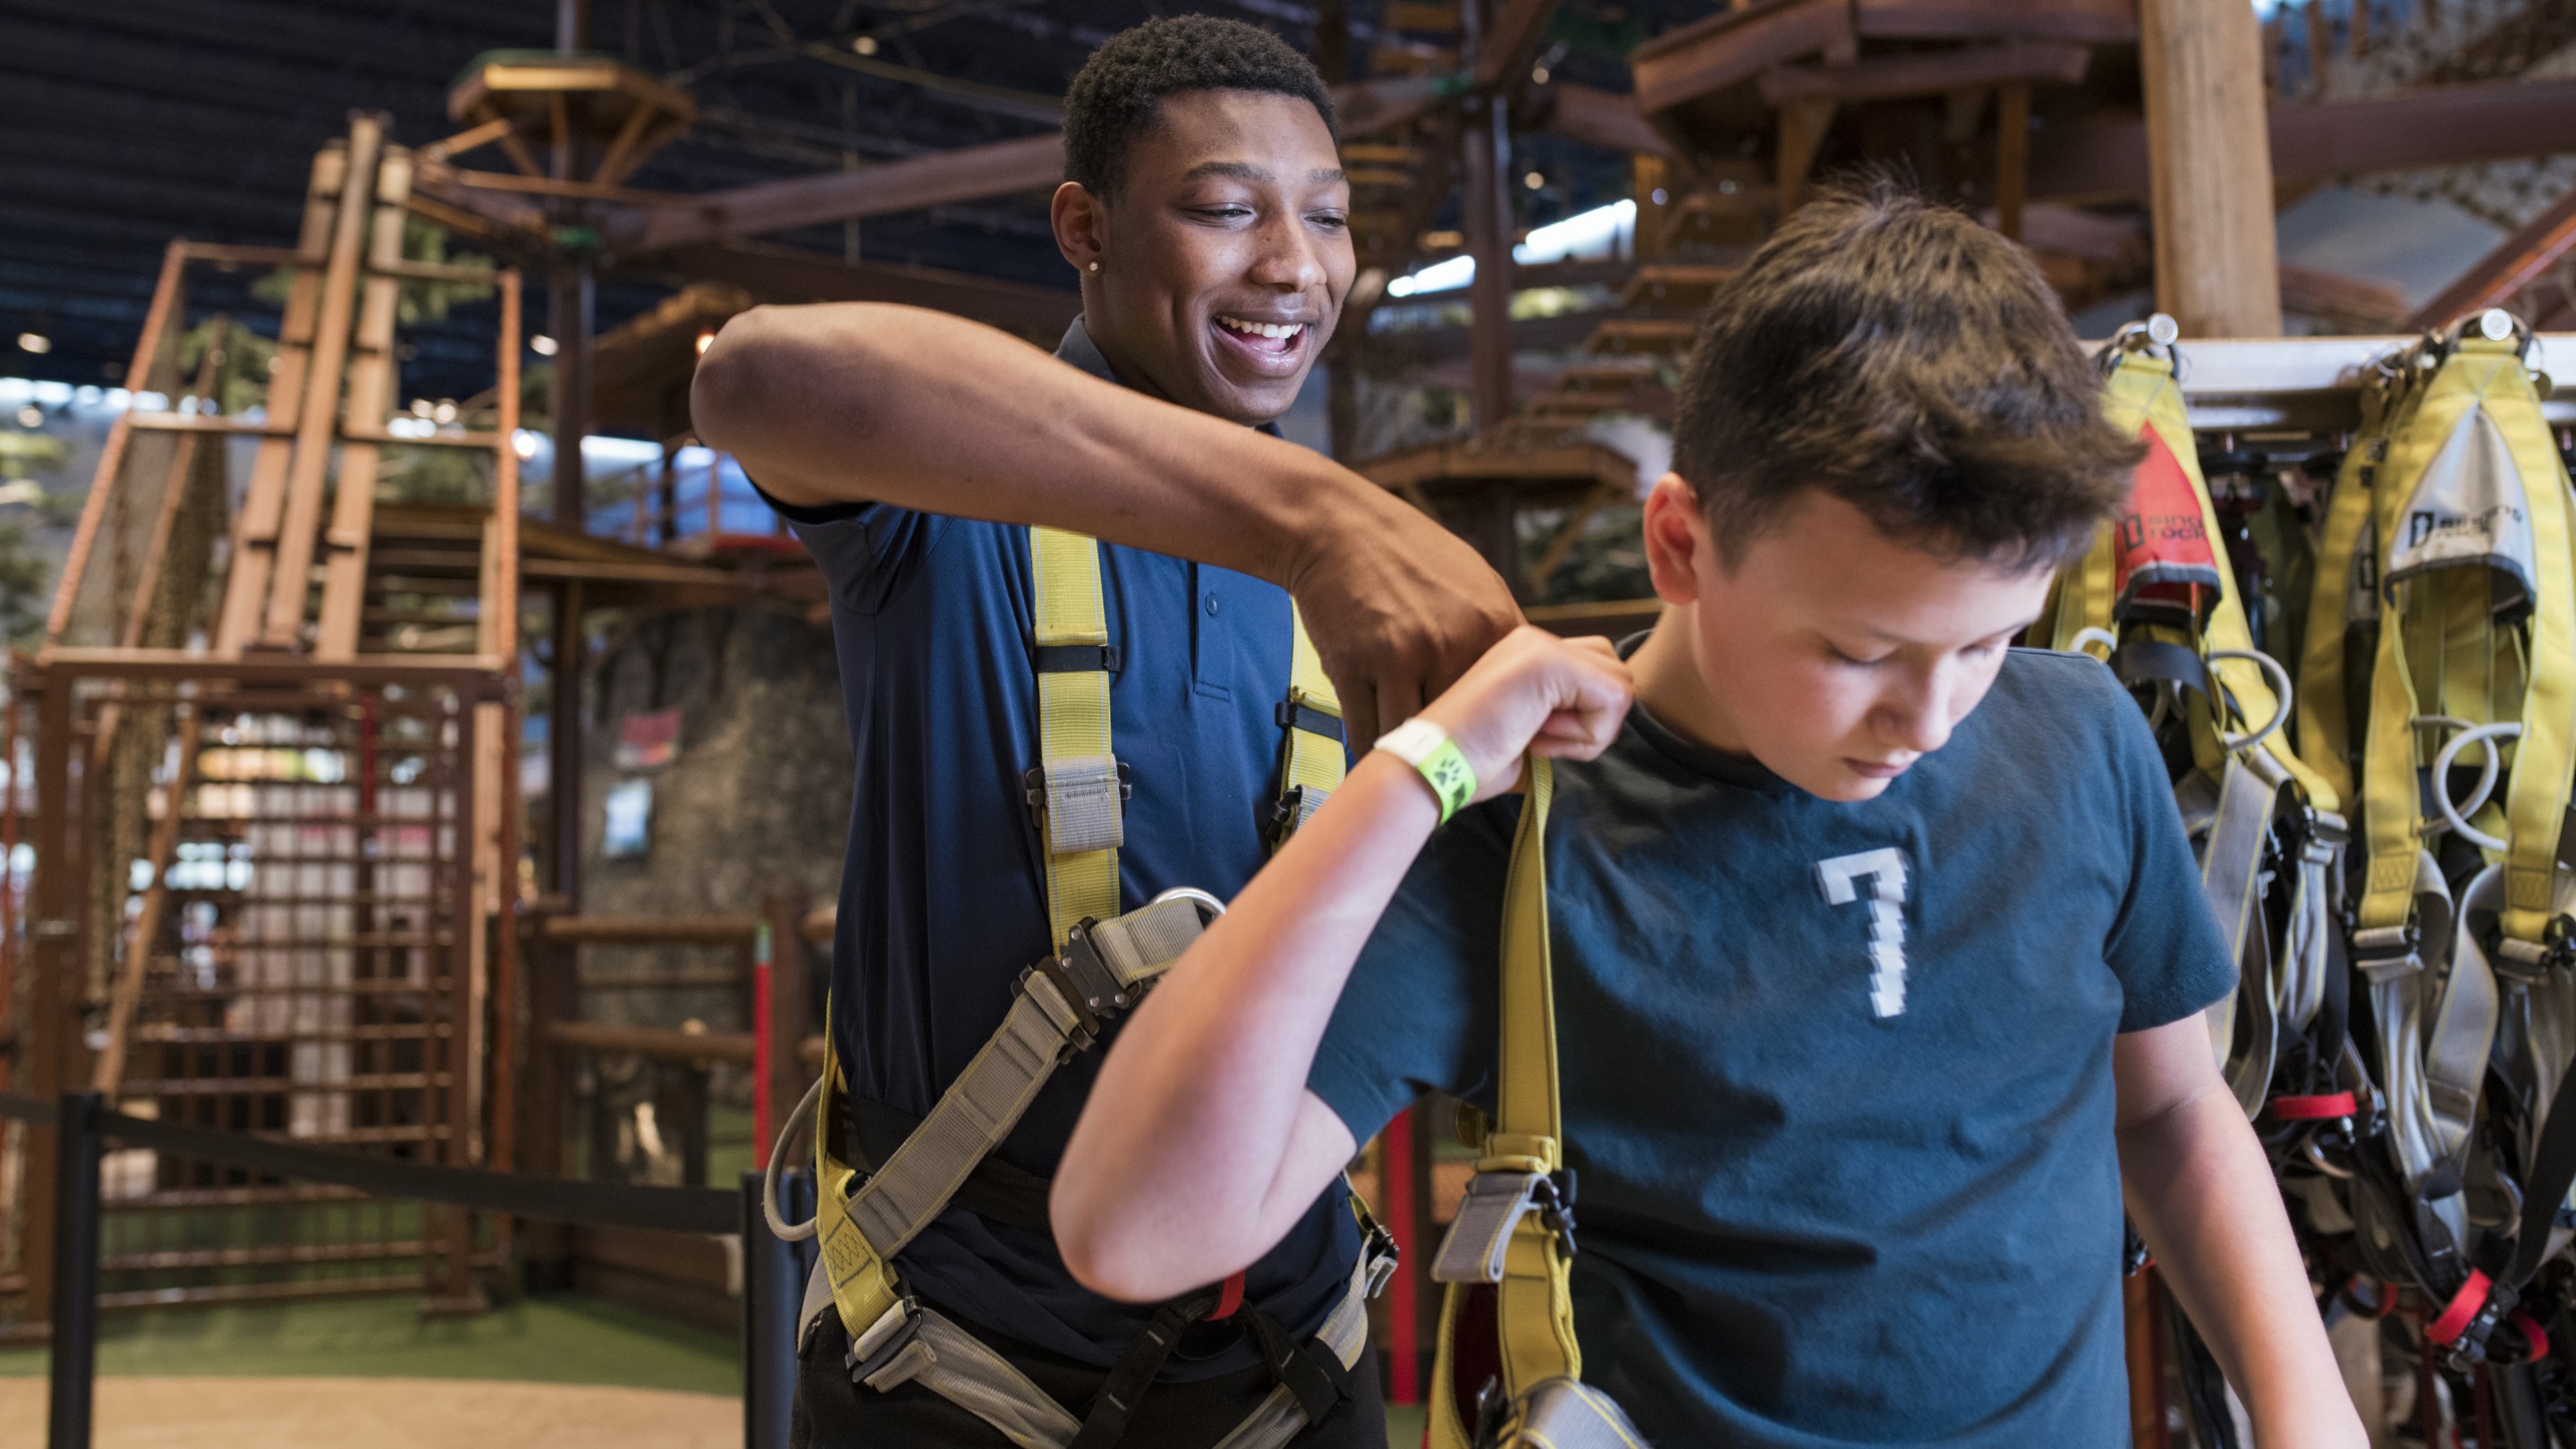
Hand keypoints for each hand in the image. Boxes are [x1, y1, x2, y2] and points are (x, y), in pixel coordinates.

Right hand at [1287, 498, 1522, 748]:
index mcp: (1493, 624)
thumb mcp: (1477, 582)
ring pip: (1415, 739)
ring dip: (1412, 756)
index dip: (1504, 737)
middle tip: (1447, 765)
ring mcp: (1400, 655)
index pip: (1516, 707)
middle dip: (1457, 754)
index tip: (1489, 749)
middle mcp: (1452, 642)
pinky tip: (1379, 748)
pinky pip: (1366, 733)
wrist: (1337, 527)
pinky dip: (1373, 747)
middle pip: (1467, 731)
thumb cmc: (1409, 554)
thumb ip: (1500, 636)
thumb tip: (1525, 688)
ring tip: (1411, 761)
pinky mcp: (1352, 666)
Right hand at [1414, 627, 1631, 800]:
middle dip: (1596, 720)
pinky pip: (1612, 700)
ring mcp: (1541, 646)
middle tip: (1543, 739)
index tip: (1535, 738)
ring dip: (1590, 730)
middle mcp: (1535, 640)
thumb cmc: (1471, 763)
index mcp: (1527, 653)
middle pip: (1617, 673)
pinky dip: (1585, 735)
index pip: (1597, 672)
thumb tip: (1607, 722)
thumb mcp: (1527, 733)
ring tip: (1539, 739)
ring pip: (1620, 686)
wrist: (1432, 766)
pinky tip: (1538, 738)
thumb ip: (1562, 717)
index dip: (1583, 717)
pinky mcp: (1549, 662)